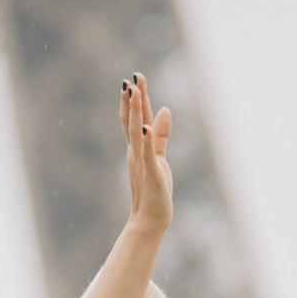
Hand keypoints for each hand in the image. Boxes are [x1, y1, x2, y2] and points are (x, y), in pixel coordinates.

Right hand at [119, 74, 174, 241]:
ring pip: (136, 132)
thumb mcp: (159, 157)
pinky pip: (147, 154)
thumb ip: (161, 134)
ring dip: (135, 112)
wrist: (150, 219)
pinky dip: (146, 140)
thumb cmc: (155, 190)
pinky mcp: (151, 173)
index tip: (133, 78)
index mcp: (137, 148)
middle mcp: (135, 152)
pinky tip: (145, 126)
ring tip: (134, 92)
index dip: (135, 99)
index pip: (134, 119)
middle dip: (132, 99)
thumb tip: (165, 109)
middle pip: (131, 121)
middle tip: (131, 78)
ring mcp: (141, 162)